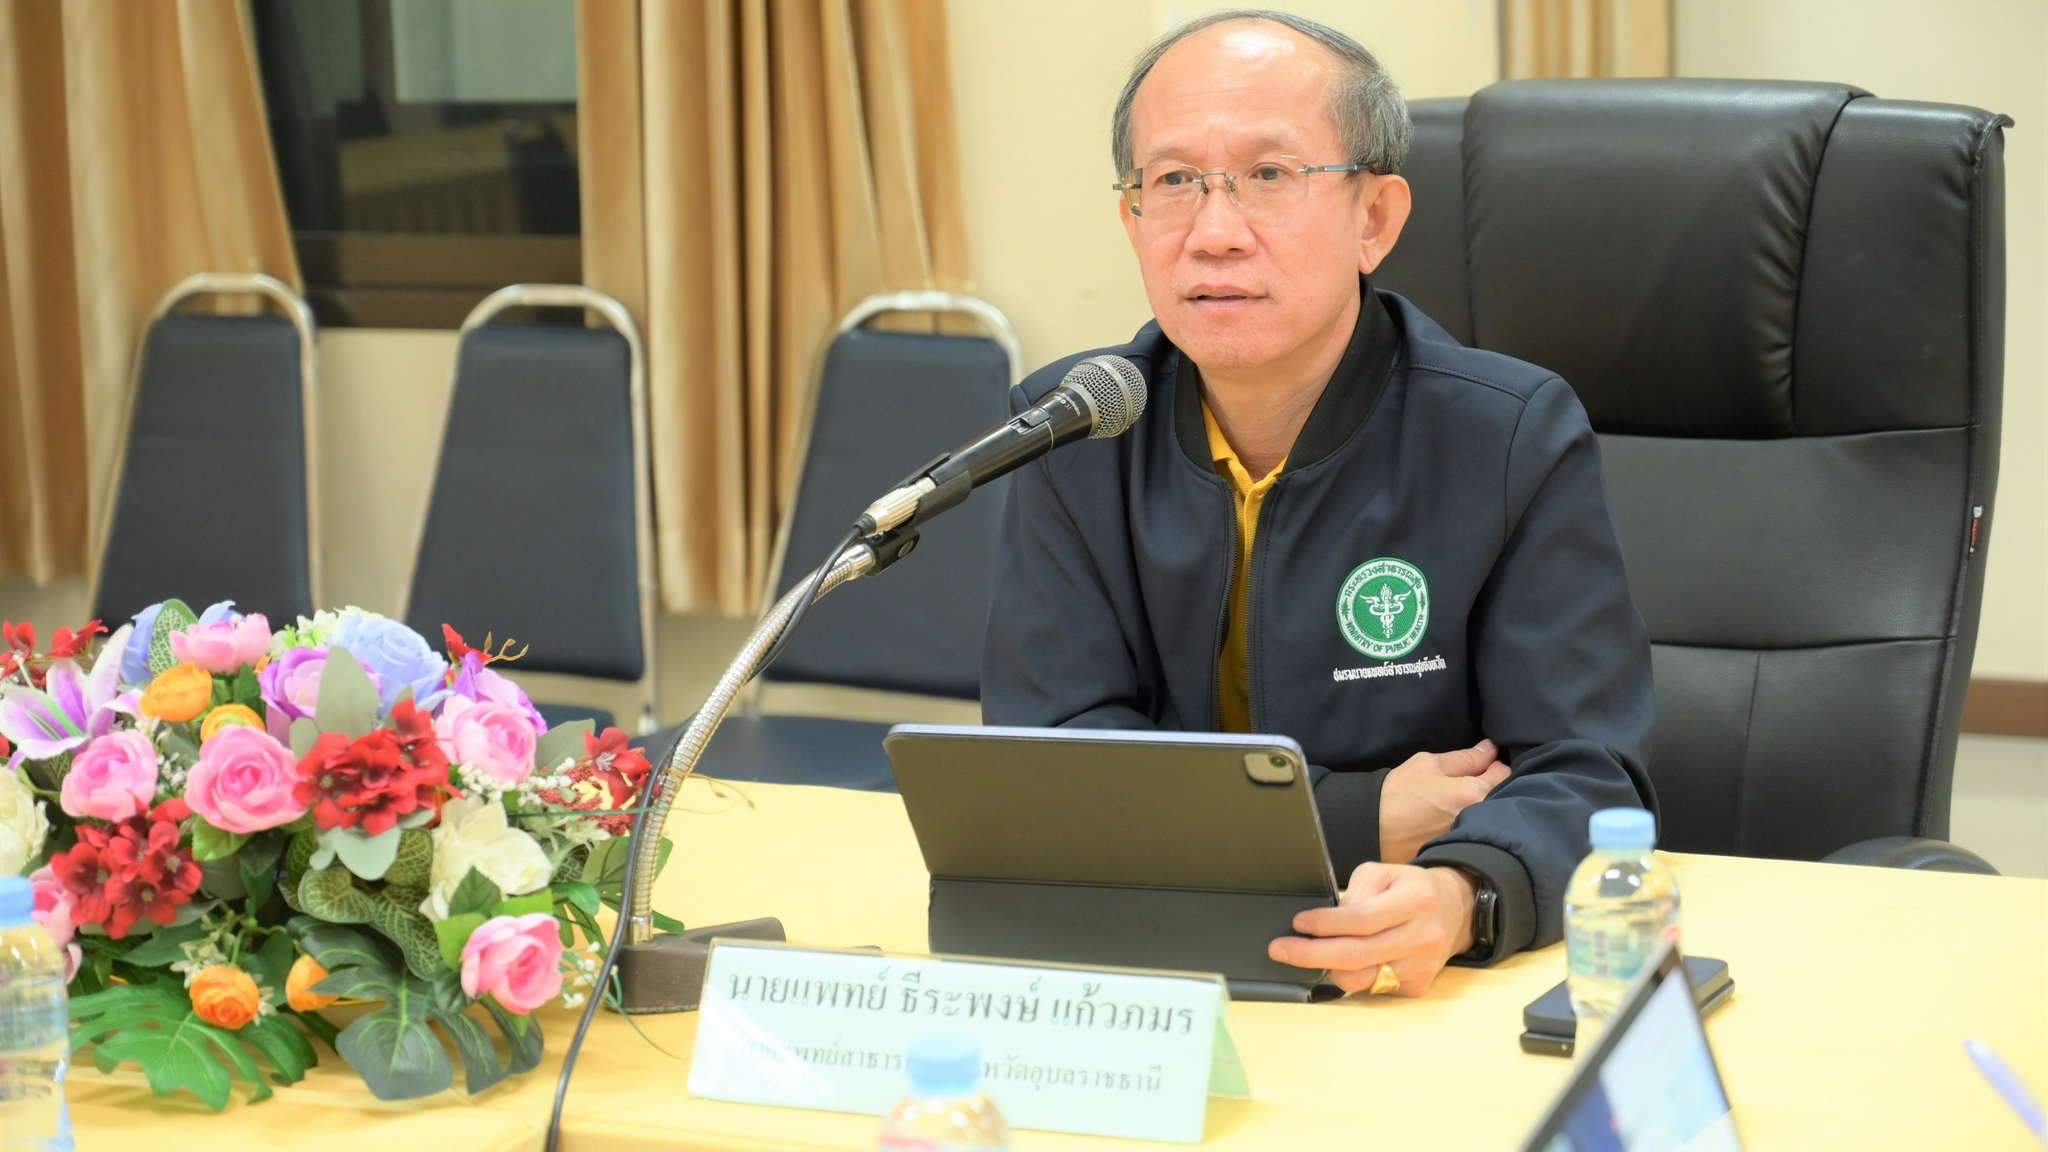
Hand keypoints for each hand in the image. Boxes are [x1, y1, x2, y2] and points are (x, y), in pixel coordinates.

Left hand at [1268, 863, 1477, 996]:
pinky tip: (1347, 962)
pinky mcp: (1418, 986)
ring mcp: (1421, 966)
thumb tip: (1325, 923)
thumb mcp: (1383, 874)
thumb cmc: (1412, 888)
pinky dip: (1354, 976)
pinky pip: (1374, 988)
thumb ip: (1354, 894)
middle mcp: (1421, 937)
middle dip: (1312, 955)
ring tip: (1310, 955)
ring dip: (1329, 969)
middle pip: (1357, 955)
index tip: (1298, 924)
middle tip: (1280, 950)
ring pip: (1362, 978)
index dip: (1325, 924)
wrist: (1456, 910)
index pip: (1361, 920)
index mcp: (1414, 901)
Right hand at [1379, 739, 1507, 863]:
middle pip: (1501, 795)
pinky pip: (1475, 831)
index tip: (1478, 764)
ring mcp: (1471, 837)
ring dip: (1481, 805)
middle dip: (1490, 786)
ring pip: (1489, 814)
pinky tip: (1451, 819)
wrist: (1372, 829)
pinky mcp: (1460, 851)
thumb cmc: (1399, 793)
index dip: (1492, 763)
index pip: (1504, 772)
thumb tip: (1490, 749)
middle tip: (1466, 782)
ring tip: (1457, 801)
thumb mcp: (1429, 764)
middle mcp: (1481, 818)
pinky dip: (1470, 824)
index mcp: (1476, 793)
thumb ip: (1465, 757)